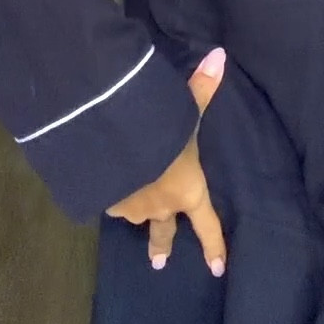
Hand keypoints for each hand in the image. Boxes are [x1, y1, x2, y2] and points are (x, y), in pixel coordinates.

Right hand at [106, 47, 227, 277]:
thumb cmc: (162, 132)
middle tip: (159, 263)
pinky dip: (108, 190)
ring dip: (132, 205)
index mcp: (187, 190)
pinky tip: (103, 176)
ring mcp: (130, 207)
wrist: (116, 144)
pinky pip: (109, 198)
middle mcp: (160, 205)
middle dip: (161, 246)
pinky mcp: (103, 202)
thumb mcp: (185, 109)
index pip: (207, 225)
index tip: (218, 269)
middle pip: (163, 231)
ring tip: (125, 193)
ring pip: (133, 210)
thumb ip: (203, 86)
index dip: (214, 245)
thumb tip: (220, 54)